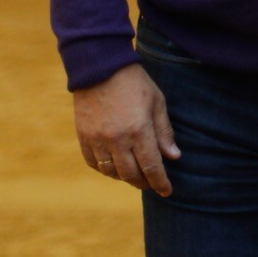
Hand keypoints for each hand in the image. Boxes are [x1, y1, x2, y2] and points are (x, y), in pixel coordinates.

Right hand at [74, 62, 180, 196]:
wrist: (100, 67)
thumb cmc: (134, 82)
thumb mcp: (157, 102)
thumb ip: (164, 132)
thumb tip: (174, 157)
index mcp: (139, 130)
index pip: (152, 167)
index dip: (160, 182)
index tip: (167, 191)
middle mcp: (117, 139)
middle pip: (131, 174)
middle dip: (144, 182)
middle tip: (152, 183)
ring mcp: (97, 140)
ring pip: (111, 172)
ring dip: (125, 177)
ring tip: (134, 175)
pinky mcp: (83, 137)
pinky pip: (94, 163)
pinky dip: (105, 169)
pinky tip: (114, 166)